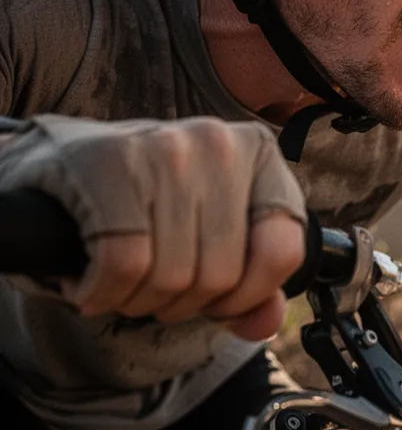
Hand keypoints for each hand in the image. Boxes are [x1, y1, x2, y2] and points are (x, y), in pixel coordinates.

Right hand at [0, 115, 305, 340]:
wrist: (55, 160)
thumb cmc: (143, 201)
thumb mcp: (208, 232)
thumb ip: (249, 283)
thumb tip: (267, 322)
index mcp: (260, 157)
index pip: (283, 250)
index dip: (246, 296)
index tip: (211, 301)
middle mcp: (221, 143)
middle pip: (220, 274)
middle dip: (178, 303)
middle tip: (149, 287)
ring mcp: (168, 147)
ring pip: (171, 275)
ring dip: (136, 300)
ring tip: (118, 278)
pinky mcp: (110, 162)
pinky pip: (123, 264)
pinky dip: (100, 292)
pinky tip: (89, 281)